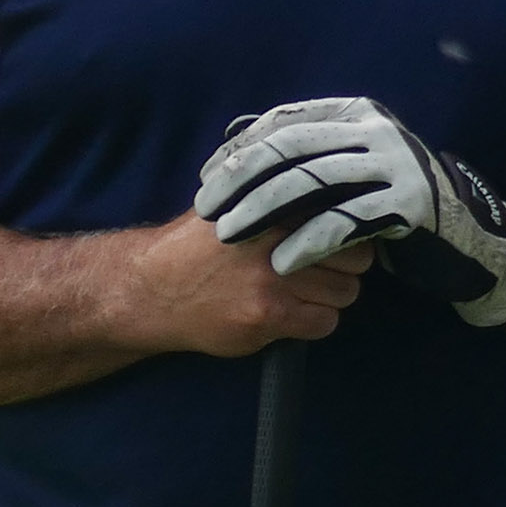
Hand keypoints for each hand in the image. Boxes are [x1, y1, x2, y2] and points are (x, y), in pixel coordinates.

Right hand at [120, 213, 361, 357]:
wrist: (149, 291)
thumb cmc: (192, 247)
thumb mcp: (229, 204)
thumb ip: (275, 195)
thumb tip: (330, 184)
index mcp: (271, 206)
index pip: (343, 215)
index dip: (350, 230)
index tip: (343, 238)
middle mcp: (275, 239)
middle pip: (355, 258)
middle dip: (346, 267)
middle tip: (325, 271)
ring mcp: (273, 279)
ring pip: (345, 293)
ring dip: (331, 297)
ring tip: (303, 293)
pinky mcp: (268, 315)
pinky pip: (324, 322)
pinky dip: (314, 322)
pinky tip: (290, 315)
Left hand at [194, 97, 505, 325]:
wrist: (463, 241)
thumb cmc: (390, 208)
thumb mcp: (350, 170)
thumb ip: (308, 156)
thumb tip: (238, 146)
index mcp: (358, 114)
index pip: (284, 123)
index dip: (239, 151)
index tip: (206, 182)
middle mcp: (378, 130)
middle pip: (291, 148)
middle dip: (241, 179)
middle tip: (206, 209)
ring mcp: (397, 164)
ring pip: (312, 181)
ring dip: (262, 209)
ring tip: (229, 234)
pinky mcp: (410, 203)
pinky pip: (345, 221)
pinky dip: (307, 242)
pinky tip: (280, 261)